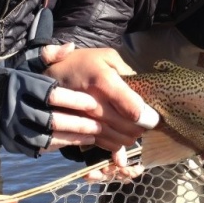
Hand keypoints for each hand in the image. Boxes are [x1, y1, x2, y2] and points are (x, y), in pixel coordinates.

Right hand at [0, 58, 104, 157]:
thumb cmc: (13, 78)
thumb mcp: (26, 61)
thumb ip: (48, 54)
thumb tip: (70, 47)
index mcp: (23, 86)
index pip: (52, 95)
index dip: (74, 100)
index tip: (93, 102)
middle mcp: (17, 108)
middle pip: (52, 119)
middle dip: (78, 123)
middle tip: (99, 123)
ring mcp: (14, 128)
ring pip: (47, 137)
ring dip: (72, 137)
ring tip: (93, 134)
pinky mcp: (14, 142)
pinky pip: (39, 147)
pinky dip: (59, 145)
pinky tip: (76, 141)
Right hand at [44, 47, 158, 156]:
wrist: (50, 74)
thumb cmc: (83, 63)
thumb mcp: (107, 57)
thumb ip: (128, 72)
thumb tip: (144, 91)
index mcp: (103, 81)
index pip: (133, 108)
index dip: (147, 116)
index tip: (152, 116)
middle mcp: (92, 102)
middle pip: (127, 126)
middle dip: (140, 128)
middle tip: (145, 125)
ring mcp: (82, 118)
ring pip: (115, 138)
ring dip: (128, 138)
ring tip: (133, 132)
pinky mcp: (75, 129)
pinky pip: (100, 143)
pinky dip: (113, 145)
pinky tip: (118, 140)